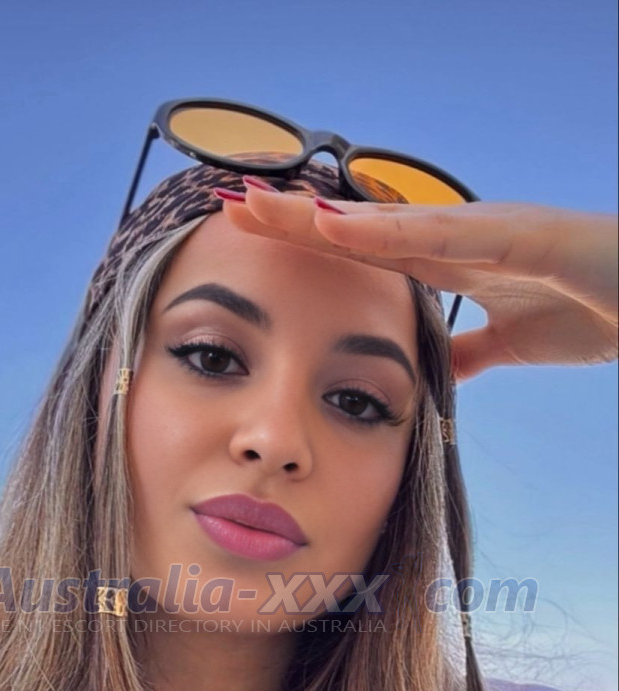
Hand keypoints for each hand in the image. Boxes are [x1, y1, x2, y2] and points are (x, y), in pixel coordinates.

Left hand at [220, 185, 618, 383]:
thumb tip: (429, 366)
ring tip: (255, 205)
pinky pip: (438, 235)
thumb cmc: (592, 310)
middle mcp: (457, 239)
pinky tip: (331, 224)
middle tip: (227, 206)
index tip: (253, 242)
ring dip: (316, 216)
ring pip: (384, 221)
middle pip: (359, 228)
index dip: (310, 245)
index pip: (366, 252)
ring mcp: (483, 232)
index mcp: (454, 263)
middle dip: (293, 218)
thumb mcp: (512, 341)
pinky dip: (382, 230)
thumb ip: (469, 348)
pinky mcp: (516, 237)